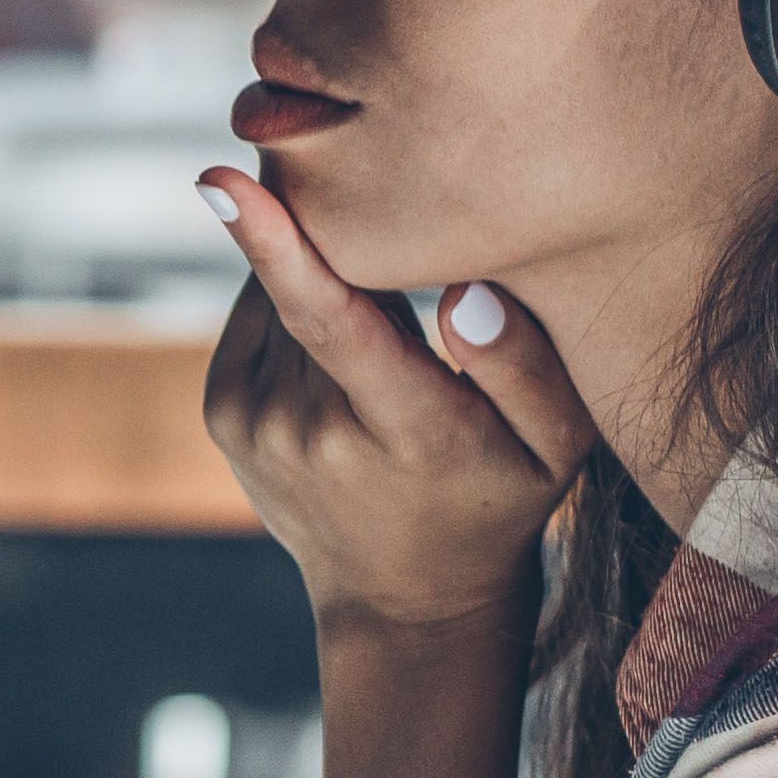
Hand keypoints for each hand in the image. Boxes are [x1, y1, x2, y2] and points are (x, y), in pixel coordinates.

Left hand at [196, 170, 597, 637]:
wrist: (405, 596)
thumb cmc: (498, 497)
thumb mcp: (555, 444)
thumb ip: (527, 365)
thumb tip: (463, 290)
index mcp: (404, 429)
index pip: (330, 321)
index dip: (277, 244)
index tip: (223, 180)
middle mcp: (310, 429)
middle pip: (316, 281)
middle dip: (347, 239)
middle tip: (397, 232)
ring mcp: (256, 423)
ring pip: (282, 290)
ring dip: (327, 278)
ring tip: (386, 329)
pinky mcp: (226, 410)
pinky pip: (261, 311)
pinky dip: (296, 301)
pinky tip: (344, 347)